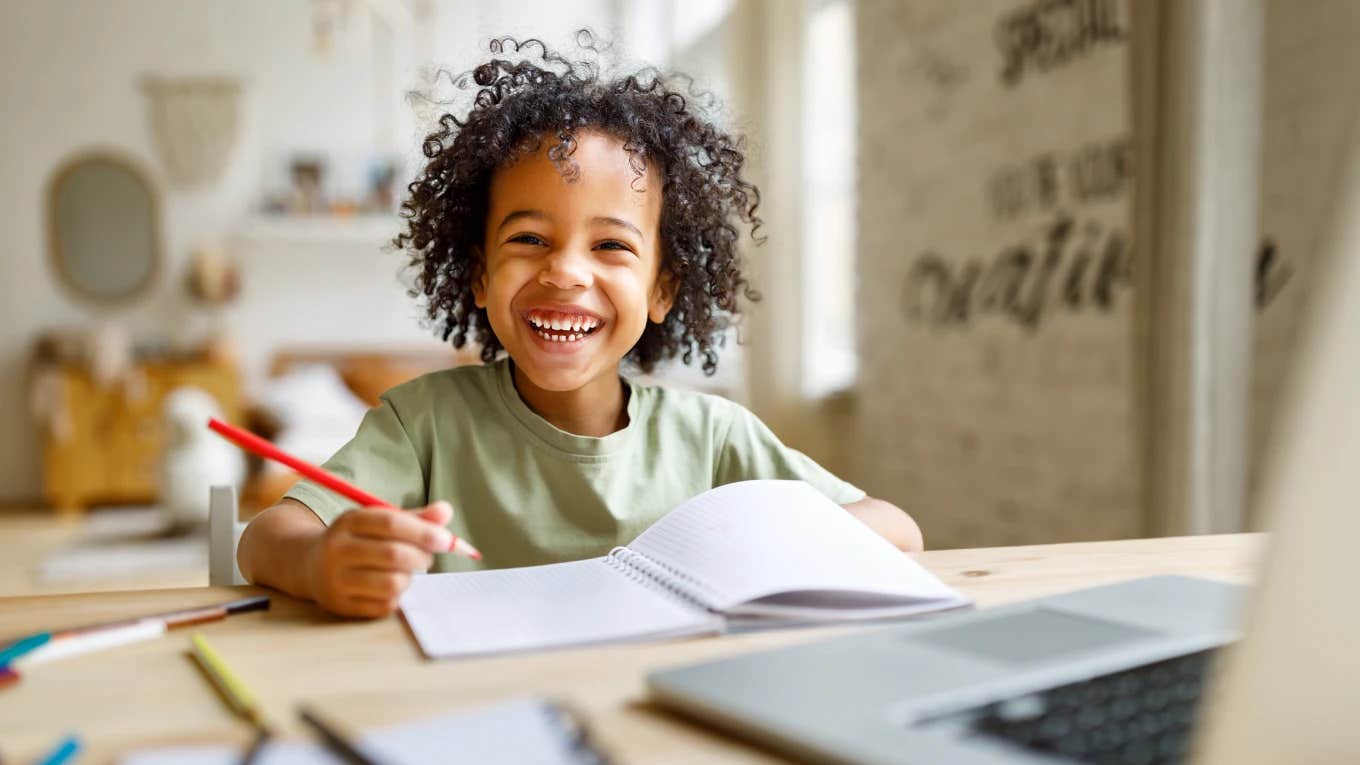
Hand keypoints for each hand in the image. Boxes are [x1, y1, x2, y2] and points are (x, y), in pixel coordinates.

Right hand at [304, 501, 454, 617]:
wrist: (309, 565)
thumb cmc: (357, 540)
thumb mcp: (379, 521)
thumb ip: (415, 518)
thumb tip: (446, 512)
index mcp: (348, 522)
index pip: (390, 523)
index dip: (423, 531)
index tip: (445, 539)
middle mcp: (338, 550)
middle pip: (393, 554)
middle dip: (421, 557)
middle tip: (427, 559)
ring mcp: (336, 580)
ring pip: (392, 583)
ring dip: (410, 578)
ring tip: (407, 572)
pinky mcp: (341, 605)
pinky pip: (384, 605)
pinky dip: (398, 596)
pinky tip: (392, 587)